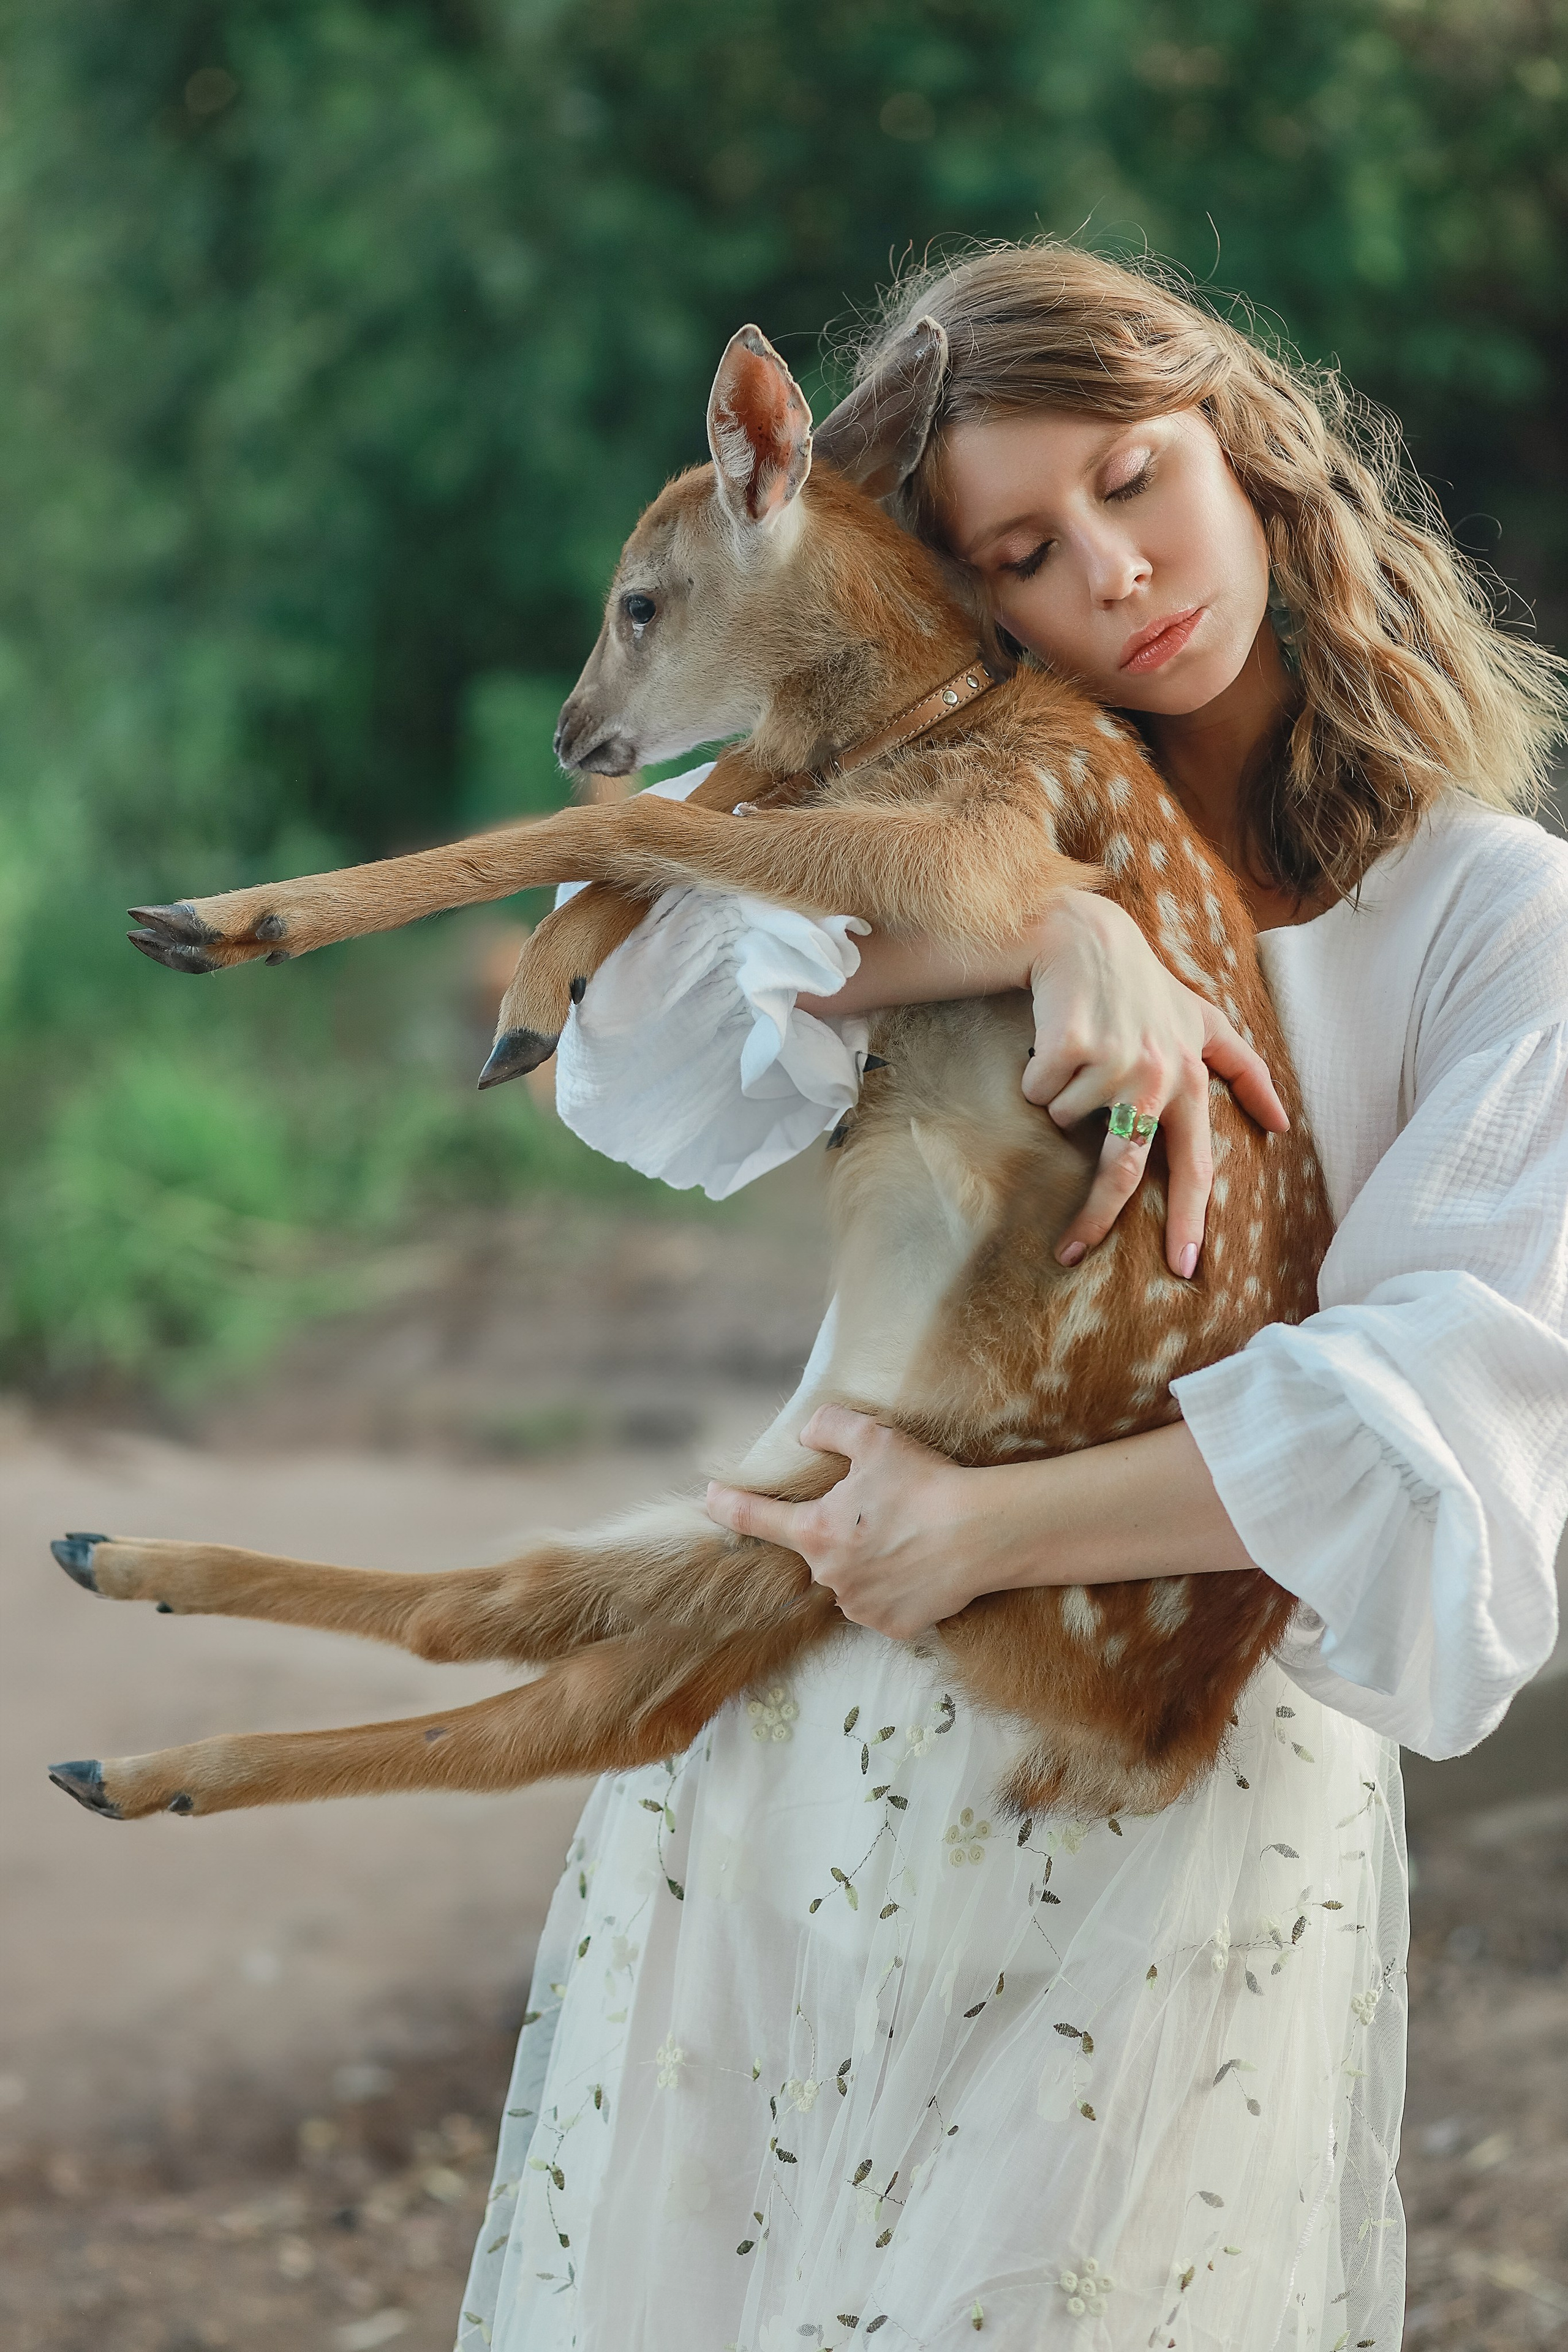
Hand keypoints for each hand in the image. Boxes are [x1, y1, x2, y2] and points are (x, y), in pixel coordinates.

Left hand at [704, 1407, 986, 1638]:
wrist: (981, 1533)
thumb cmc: (925, 1483)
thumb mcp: (873, 1438)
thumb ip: (829, 1427)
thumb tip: (805, 1434)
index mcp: (815, 1532)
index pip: (756, 1518)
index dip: (729, 1506)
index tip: (710, 1499)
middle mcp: (829, 1577)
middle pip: (819, 1548)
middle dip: (839, 1530)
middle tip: (882, 1510)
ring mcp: (860, 1607)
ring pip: (849, 1579)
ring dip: (865, 1561)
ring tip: (905, 1538)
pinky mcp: (892, 1627)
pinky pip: (881, 1605)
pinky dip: (892, 1587)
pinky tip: (917, 1566)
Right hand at [1020, 893, 1287, 1277]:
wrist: (1084, 937)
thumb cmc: (1143, 986)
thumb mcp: (1202, 1019)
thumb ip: (1243, 1069)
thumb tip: (1282, 1122)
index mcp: (1189, 1079)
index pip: (1194, 1163)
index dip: (1188, 1219)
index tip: (1184, 1267)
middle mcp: (1156, 1074)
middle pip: (1123, 1169)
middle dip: (1095, 1219)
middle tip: (1072, 1252)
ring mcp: (1112, 1059)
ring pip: (1065, 1121)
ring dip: (1060, 1098)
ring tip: (1076, 1057)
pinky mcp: (1068, 1047)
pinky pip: (1038, 1092)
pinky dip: (1036, 1075)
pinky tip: (1052, 1041)